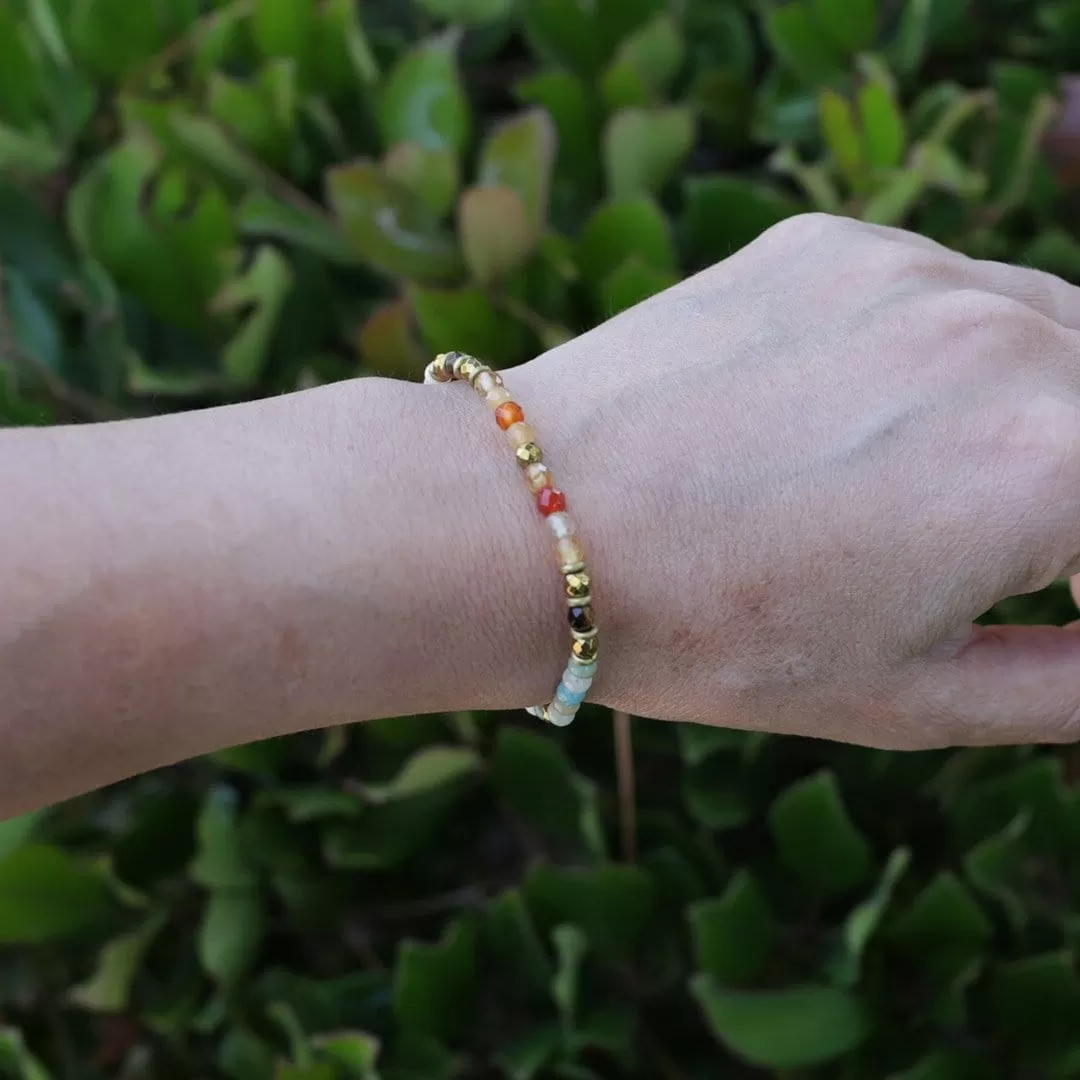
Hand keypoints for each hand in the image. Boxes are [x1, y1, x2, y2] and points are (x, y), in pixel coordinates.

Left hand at [513, 214, 1079, 748]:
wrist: (535, 522)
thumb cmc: (711, 630)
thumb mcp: (914, 697)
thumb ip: (1072, 684)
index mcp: (1053, 463)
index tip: (1045, 591)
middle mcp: (1006, 336)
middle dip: (1073, 490)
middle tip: (1002, 551)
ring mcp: (915, 270)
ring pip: (1053, 329)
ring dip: (1038, 409)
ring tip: (936, 484)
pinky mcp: (834, 240)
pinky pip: (947, 289)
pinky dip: (947, 351)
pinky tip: (857, 413)